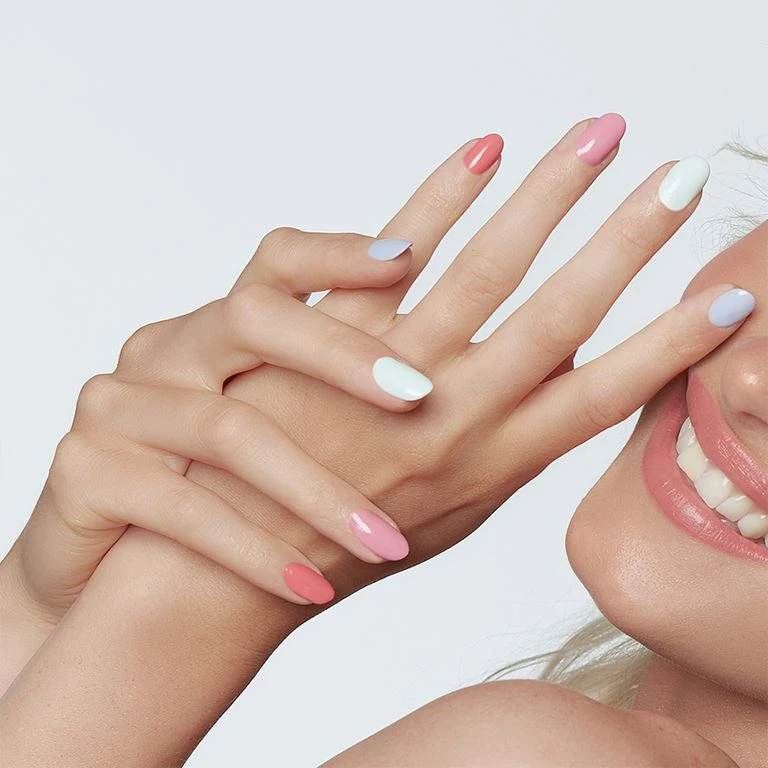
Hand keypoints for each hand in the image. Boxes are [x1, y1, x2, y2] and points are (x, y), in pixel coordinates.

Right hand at [8, 229, 436, 612]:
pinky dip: (252, 549)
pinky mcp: (84, 471)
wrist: (115, 564)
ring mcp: (121, 405)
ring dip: (315, 491)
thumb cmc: (214, 488)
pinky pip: (181, 506)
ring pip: (228, 426)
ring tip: (383, 540)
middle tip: (419, 395)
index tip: (410, 258)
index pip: (276, 263)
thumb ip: (335, 398)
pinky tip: (308, 585)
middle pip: (252, 317)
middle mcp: (168, 349)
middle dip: (342, 356)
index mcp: (221, 331)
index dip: (338, 255)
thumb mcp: (271, 426)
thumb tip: (443, 386)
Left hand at [185, 118, 748, 599]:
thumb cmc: (355, 539)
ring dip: (548, 197)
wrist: (248, 559)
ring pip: (485, 271)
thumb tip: (557, 382)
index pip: (602, 397)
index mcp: (492, 466)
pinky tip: (481, 148)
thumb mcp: (448, 512)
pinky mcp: (329, 343)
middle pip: (560, 316)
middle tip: (681, 175)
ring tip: (597, 136)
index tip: (728, 298)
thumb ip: (505, 450)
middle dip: (627, 242)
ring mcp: (391, 376)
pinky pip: (390, 253)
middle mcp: (455, 418)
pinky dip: (438, 197)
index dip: (670, 347)